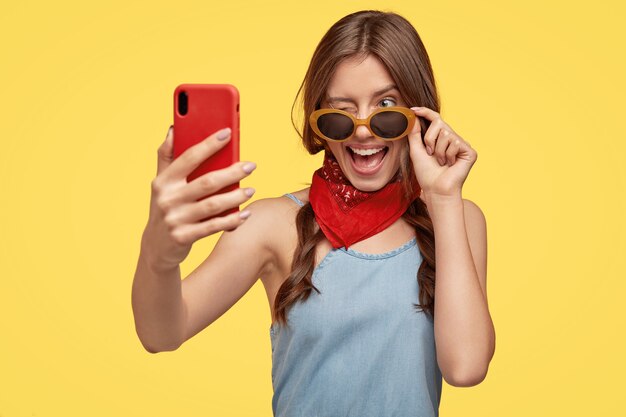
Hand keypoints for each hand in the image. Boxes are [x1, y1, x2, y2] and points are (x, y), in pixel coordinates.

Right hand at [142, 126, 256, 269]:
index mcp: (163, 181)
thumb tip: (173, 129)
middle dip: (232, 172)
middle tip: (251, 166)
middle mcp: (167, 199)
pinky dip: (232, 220)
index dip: (208, 144)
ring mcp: (175, 219)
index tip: (228, 133)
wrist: (156, 246)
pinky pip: (213, 226)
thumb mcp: (160, 183)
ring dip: (236, 197)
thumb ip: (166, 156)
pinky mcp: (184, 237)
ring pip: (213, 205)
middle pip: (206, 182)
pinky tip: (245, 214)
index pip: (188, 157)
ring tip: (251, 190)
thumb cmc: (165, 207)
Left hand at [407, 106, 476, 197]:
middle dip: (429, 139)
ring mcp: (462, 144)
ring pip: (446, 134)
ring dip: (438, 150)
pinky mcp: (470, 151)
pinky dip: (448, 155)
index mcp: (440, 138)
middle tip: (430, 153)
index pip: (435, 119)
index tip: (414, 110)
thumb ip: (415, 134)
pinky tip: (450, 164)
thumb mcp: (417, 151)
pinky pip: (455, 142)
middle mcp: (452, 139)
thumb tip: (413, 117)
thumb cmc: (426, 173)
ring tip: (441, 162)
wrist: (436, 189)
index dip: (426, 112)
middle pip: (439, 124)